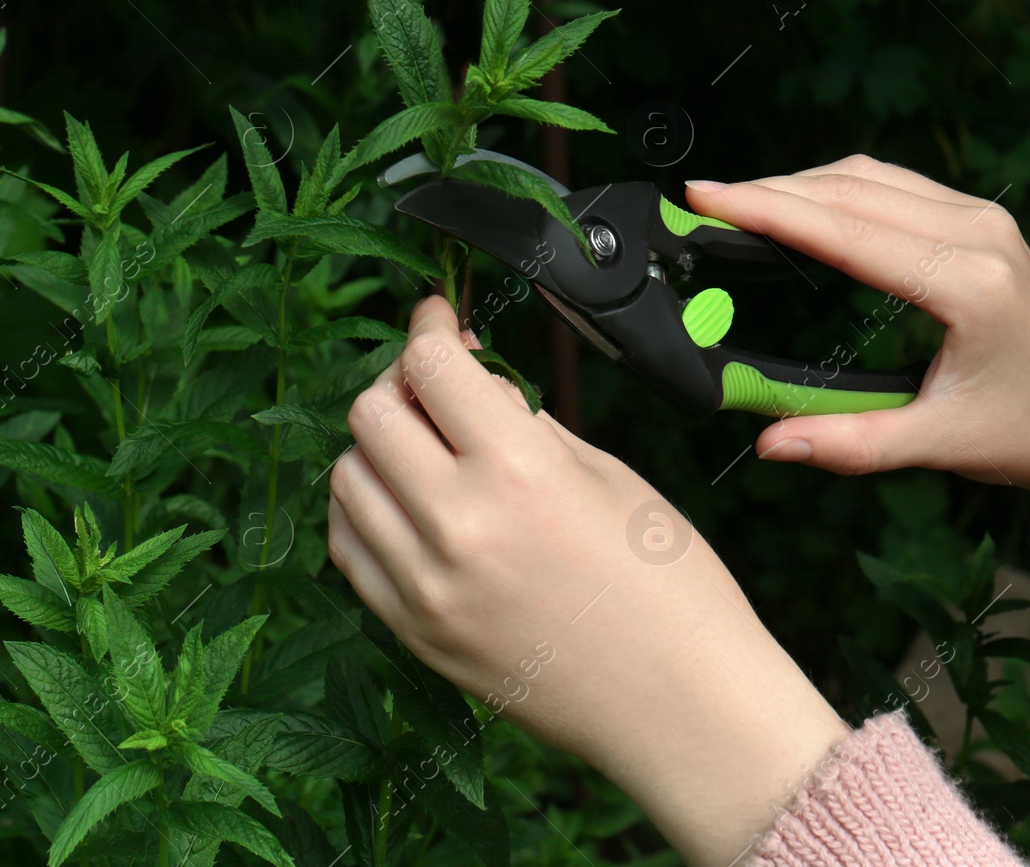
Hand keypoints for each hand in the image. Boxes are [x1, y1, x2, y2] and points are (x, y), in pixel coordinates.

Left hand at [328, 296, 850, 864]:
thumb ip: (525, 424)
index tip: (438, 319)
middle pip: (370, 413)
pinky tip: (408, 507)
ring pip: (346, 478)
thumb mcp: (608, 476)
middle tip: (437, 388)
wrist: (683, 709)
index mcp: (519, 470)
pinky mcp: (413, 634)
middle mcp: (457, 525)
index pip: (429, 366)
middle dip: (400, 383)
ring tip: (426, 453)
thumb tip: (472, 381)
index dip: (430, 326)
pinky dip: (366, 511)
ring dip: (377, 449)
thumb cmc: (671, 588)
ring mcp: (425, 587)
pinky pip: (349, 549)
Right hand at [685, 155, 1029, 580]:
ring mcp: (981, 217)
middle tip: (701, 202)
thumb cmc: (1024, 432)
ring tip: (735, 204)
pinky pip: (889, 184)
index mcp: (969, 284)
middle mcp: (979, 233)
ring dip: (798, 184)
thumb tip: (770, 444)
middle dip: (769, 190)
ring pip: (868, 176)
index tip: (705, 197)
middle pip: (851, 188)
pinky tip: (794, 207)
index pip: (846, 231)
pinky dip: (832, 189)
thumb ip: (848, 443)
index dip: (768, 210)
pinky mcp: (976, 218)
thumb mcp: (936, 444)